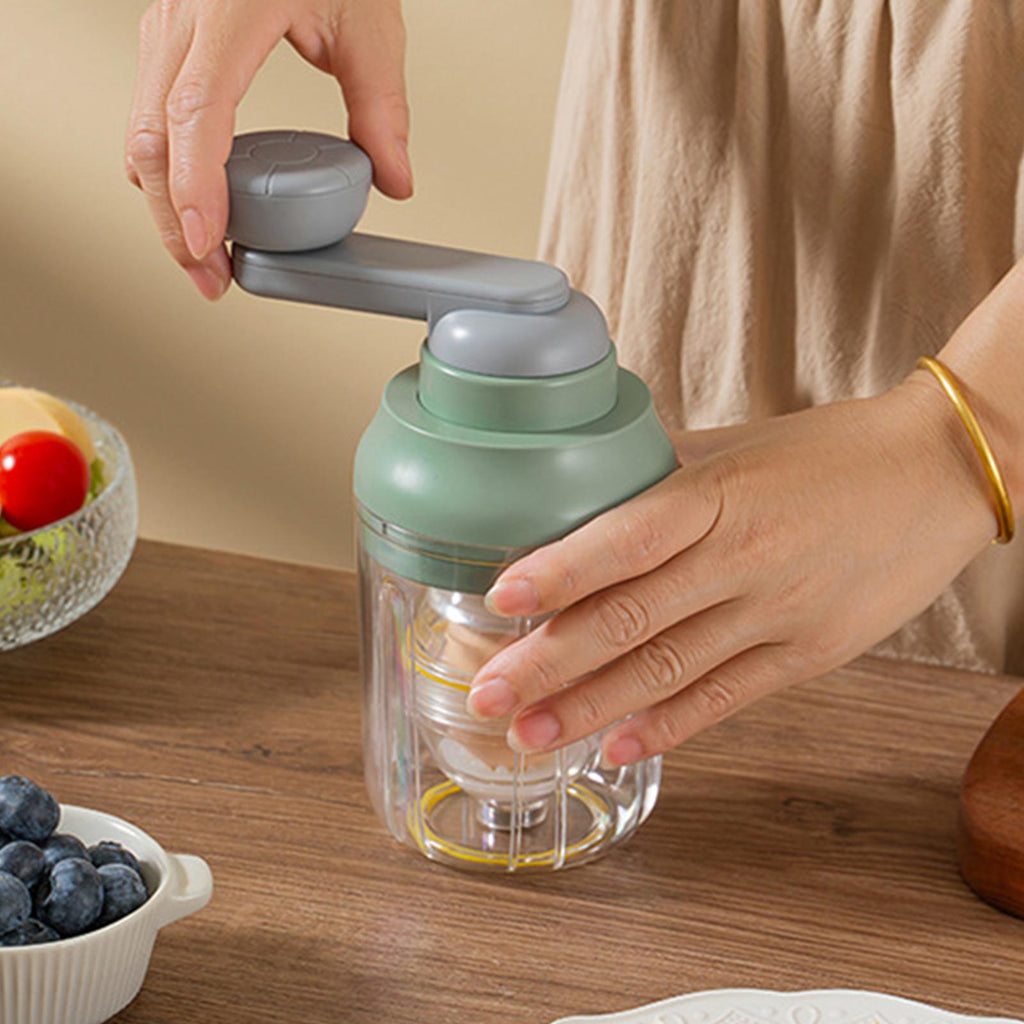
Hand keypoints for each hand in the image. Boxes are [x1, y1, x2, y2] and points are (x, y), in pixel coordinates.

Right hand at [126, 0, 410, 299]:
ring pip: (140, 135)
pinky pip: (151, 119)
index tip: (211, 245)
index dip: (197, 190)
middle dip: (174, 223)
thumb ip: (382, 105)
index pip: (197, 115)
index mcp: (228, 9)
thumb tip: (394, 179)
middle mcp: (181, 20)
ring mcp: (164, 29)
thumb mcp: (368, 19)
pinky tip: (199, 206)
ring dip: (166, 205)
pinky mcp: (167, 42)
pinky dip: (169, 173)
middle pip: (151, 141)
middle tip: (213, 279)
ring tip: (209, 256)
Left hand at [467, 375, 995, 765]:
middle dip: (550, 663)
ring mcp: (778, 612)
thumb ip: (659, 468)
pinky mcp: (809, 654)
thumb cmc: (831, 452)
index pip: (626, 537)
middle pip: (632, 618)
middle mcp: (744, 558)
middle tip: (487, 694)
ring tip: (531, 734)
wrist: (942, 475)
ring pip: (670, 669)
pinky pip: (727, 698)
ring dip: (592, 709)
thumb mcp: (737, 443)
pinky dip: (668, 726)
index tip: (500, 599)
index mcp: (720, 495)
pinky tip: (618, 747)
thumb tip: (581, 477)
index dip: (560, 571)